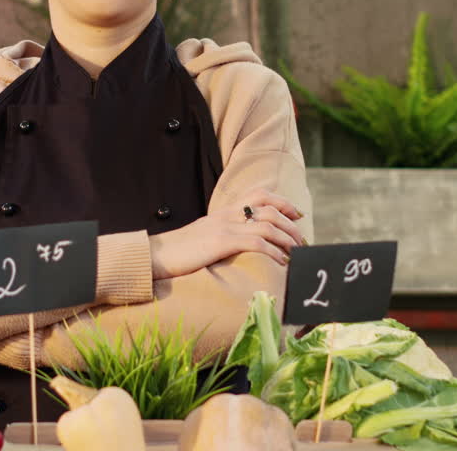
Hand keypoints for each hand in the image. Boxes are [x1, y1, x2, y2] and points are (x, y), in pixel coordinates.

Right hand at [149, 189, 306, 279]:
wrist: (154, 256)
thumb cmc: (177, 253)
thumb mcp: (202, 238)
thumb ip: (221, 236)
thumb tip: (239, 246)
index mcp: (222, 213)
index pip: (258, 195)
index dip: (281, 202)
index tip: (297, 214)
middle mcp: (226, 215)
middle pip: (268, 208)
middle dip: (291, 223)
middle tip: (303, 240)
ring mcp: (223, 227)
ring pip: (266, 224)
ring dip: (287, 238)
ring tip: (297, 252)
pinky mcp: (220, 242)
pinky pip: (255, 242)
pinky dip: (273, 251)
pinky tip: (281, 262)